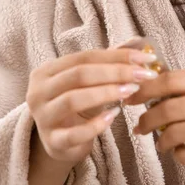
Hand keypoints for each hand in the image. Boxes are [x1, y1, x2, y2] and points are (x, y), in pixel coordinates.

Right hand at [26, 48, 159, 164]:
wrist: (64, 142)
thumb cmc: (80, 104)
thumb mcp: (91, 80)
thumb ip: (111, 61)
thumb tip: (138, 41)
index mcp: (47, 71)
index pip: (85, 57)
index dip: (117, 56)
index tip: (146, 59)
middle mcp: (38, 92)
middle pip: (79, 75)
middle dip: (116, 73)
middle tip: (143, 75)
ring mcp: (43, 118)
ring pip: (73, 100)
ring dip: (107, 93)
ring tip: (132, 90)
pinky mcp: (53, 142)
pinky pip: (75, 133)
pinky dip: (97, 124)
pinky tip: (114, 115)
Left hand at [126, 70, 184, 184]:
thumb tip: (153, 93)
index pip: (175, 79)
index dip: (146, 88)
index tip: (131, 96)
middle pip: (170, 107)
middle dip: (147, 119)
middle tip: (140, 127)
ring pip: (174, 133)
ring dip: (161, 140)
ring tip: (162, 143)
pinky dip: (178, 156)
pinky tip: (183, 153)